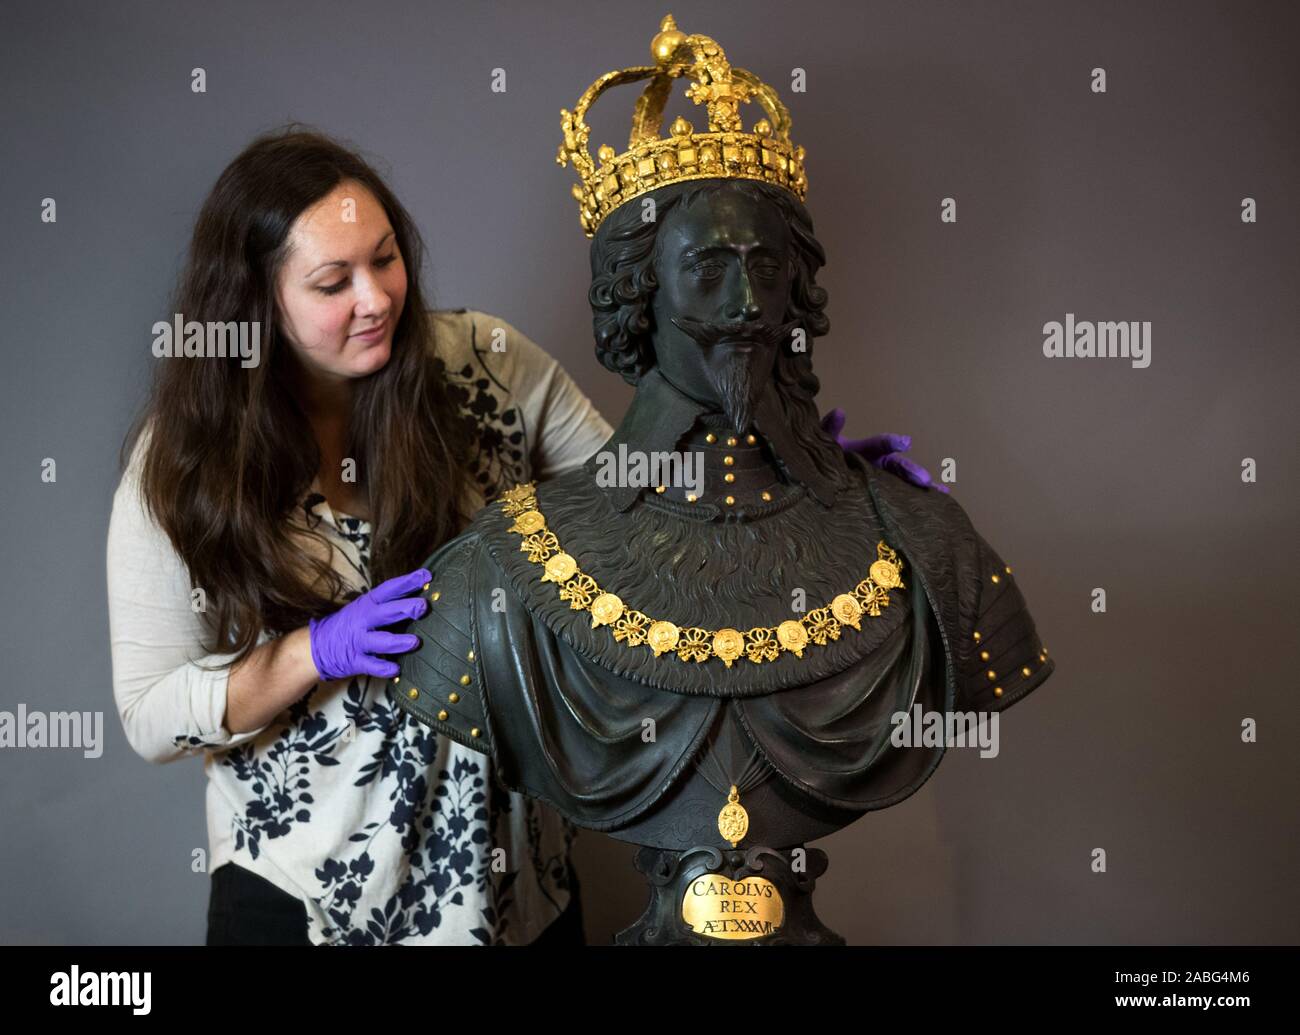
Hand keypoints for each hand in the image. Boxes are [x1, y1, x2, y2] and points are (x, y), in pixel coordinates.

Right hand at [307, 567, 430, 680]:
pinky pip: (372, 665)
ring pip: (381, 641)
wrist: (317, 646)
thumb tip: (421, 597)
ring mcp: (359, 641)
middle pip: (386, 612)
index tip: (426, 576)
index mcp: (368, 603)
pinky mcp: (355, 660)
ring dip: (398, 642)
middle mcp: (364, 620)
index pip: (389, 589)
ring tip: (415, 642)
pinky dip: (384, 668)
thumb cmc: (350, 624)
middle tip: (423, 607)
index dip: (408, 582)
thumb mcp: (365, 608)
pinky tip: (396, 669)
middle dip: (405, 608)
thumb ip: (388, 604)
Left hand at [820, 408, 948, 492]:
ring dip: (920, 485)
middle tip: (925, 479)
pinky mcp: (881, 492)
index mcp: (866, 449)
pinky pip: (900, 496)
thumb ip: (830, 427)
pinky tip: (939, 500)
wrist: (821, 472)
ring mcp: (881, 478)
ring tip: (940, 490)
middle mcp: (878, 463)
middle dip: (911, 471)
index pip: (880, 444)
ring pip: (903, 481)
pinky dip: (918, 498)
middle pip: (898, 466)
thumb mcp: (824, 440)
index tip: (904, 444)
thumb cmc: (824, 454)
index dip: (892, 443)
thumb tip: (839, 413)